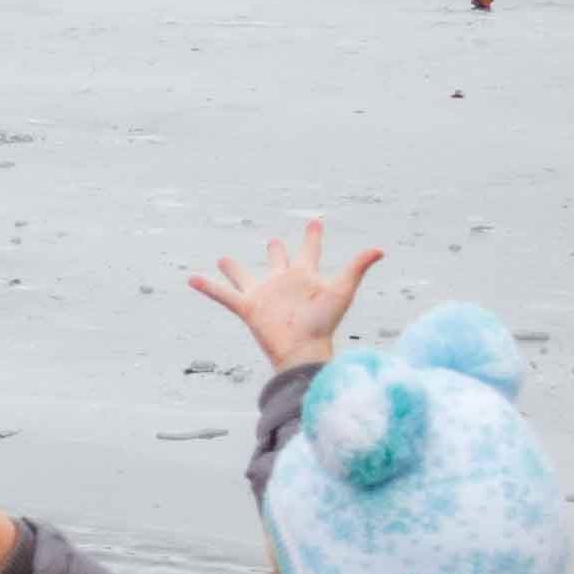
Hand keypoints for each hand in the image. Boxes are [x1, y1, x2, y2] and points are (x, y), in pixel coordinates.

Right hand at [188, 220, 382, 371]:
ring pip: (245, 277)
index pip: (309, 250)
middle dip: (276, 251)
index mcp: (305, 276)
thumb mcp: (342, 290)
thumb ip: (357, 267)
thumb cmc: (324, 324)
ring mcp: (264, 296)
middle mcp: (283, 283)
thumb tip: (380, 249)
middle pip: (277, 261)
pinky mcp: (248, 308)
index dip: (313, 236)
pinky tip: (192, 278)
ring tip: (223, 259)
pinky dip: (208, 287)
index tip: (315, 222)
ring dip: (233, 269)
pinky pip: (224, 295)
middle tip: (273, 241)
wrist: (303, 351)